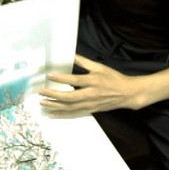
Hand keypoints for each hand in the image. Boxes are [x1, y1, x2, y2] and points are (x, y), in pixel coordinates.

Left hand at [39, 54, 168, 117]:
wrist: (127, 94)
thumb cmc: (113, 78)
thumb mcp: (100, 67)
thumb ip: (84, 62)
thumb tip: (71, 55)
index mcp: (93, 81)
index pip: (74, 80)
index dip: (61, 78)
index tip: (49, 75)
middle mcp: (91, 94)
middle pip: (69, 97)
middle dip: (53, 95)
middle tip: (41, 92)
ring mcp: (90, 104)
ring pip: (70, 107)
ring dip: (55, 106)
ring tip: (43, 104)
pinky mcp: (91, 110)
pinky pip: (74, 113)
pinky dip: (63, 114)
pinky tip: (52, 114)